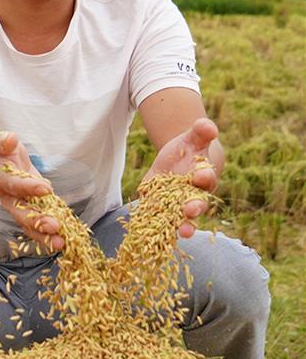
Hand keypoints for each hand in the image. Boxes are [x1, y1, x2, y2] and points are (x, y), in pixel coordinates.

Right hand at [0, 131, 64, 251]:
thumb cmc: (1, 155)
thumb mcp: (1, 144)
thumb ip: (4, 141)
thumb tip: (10, 138)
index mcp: (2, 180)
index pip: (15, 185)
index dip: (28, 187)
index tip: (45, 189)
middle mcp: (10, 199)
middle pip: (21, 213)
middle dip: (37, 221)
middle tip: (53, 226)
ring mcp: (20, 209)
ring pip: (30, 226)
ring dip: (45, 235)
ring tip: (60, 243)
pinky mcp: (31, 214)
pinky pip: (38, 228)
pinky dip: (49, 237)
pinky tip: (65, 243)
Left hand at [142, 117, 219, 238]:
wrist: (177, 161)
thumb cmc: (189, 149)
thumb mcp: (193, 138)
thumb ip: (202, 131)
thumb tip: (208, 125)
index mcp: (204, 178)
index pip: (207, 179)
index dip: (205, 177)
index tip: (202, 174)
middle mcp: (194, 196)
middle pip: (197, 204)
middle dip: (195, 207)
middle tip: (191, 209)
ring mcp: (178, 207)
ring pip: (184, 220)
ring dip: (184, 226)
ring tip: (182, 232)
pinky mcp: (162, 211)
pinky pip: (160, 223)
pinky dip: (156, 228)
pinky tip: (149, 233)